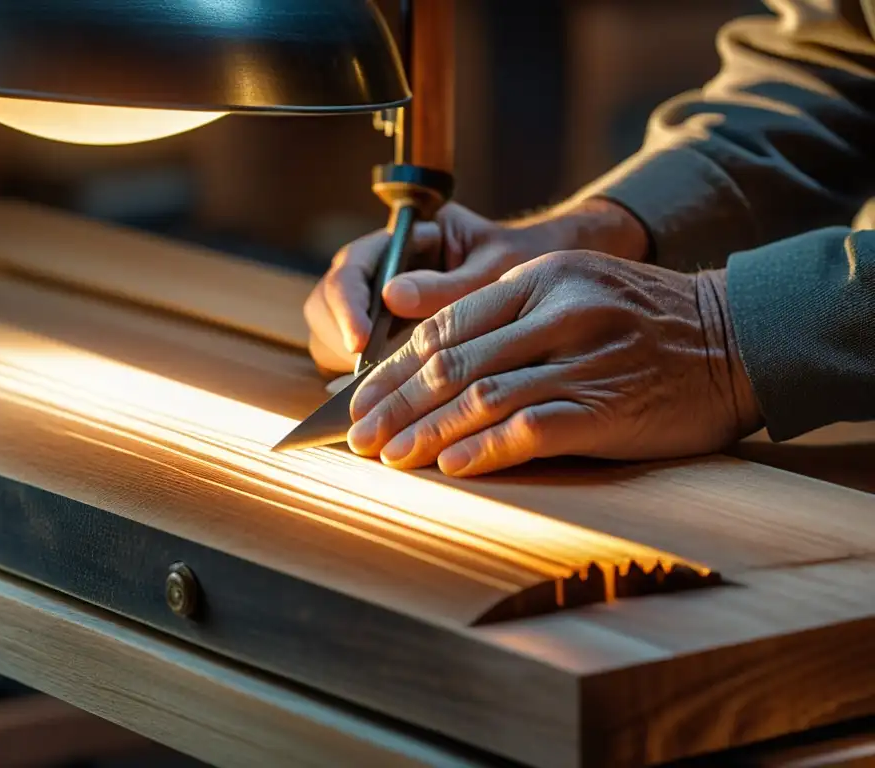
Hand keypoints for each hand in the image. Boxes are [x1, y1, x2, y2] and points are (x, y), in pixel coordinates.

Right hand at [304, 199, 648, 374]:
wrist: (563, 278)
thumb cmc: (538, 262)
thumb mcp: (500, 268)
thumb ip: (450, 285)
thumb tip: (393, 297)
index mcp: (407, 238)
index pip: (352, 266)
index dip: (347, 306)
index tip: (360, 343)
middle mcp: (387, 271)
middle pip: (329, 304)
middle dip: (338, 343)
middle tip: (358, 387)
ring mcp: (386, 308)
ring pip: (339, 337)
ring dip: (349, 370)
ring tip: (372, 407)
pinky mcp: (396, 341)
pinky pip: (366, 363)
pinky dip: (373, 387)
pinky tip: (391, 414)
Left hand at [345, 251, 761, 475]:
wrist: (738, 337)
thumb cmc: (645, 319)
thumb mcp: (575, 287)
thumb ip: (504, 310)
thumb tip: (423, 341)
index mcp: (541, 277)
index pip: (446, 325)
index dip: (394, 366)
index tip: (360, 397)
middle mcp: (557, 312)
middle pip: (452, 363)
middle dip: (395, 404)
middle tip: (356, 436)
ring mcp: (583, 358)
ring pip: (481, 398)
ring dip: (427, 433)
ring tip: (388, 458)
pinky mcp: (607, 406)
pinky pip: (531, 429)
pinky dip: (484, 450)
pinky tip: (450, 467)